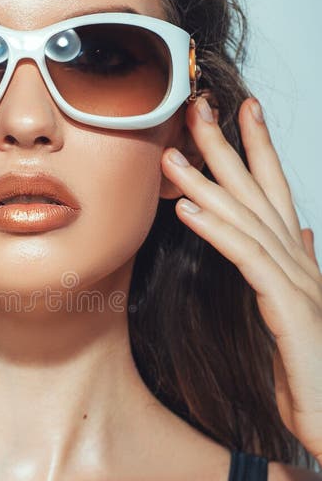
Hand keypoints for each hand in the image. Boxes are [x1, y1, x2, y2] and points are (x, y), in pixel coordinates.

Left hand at [161, 95, 321, 462]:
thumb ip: (295, 270)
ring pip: (248, 218)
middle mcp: (300, 261)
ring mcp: (298, 281)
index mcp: (298, 261)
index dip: (257, 150)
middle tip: (198, 107)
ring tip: (172, 156)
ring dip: (208, 183)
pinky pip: (247, 259)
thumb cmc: (314, 373)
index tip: (238, 113)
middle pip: (260, 192)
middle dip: (229, 146)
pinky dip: (217, 231)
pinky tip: (188, 211)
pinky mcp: (290, 306)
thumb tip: (299, 234)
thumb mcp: (298, 313)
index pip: (276, 193)